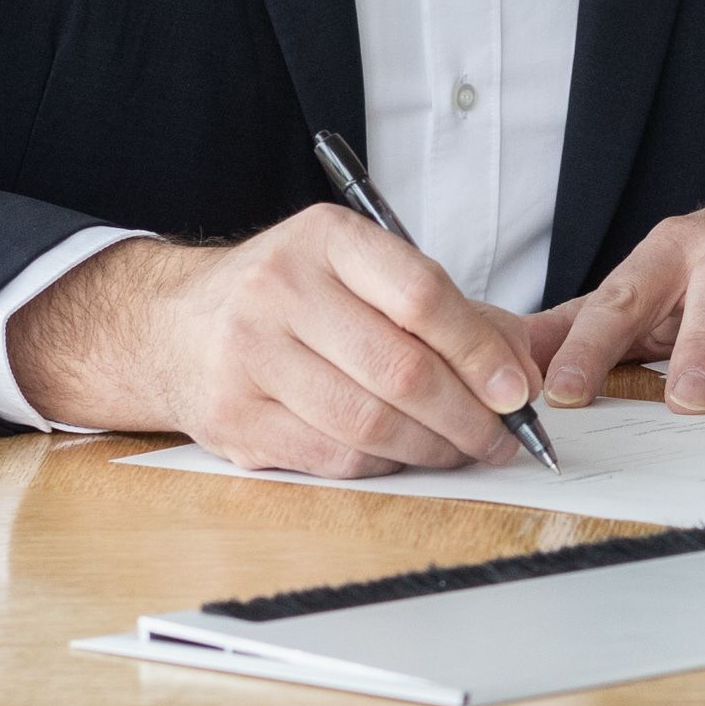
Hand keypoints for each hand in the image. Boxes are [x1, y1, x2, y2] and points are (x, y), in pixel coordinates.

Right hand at [8, 212, 542, 476]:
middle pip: (400, 369)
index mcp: (326, 239)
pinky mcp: (233, 419)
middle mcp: (280, 289)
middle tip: (501, 437)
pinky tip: (404, 456)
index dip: (481, 351)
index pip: (421, 294)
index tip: (519, 390)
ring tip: (462, 451)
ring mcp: (247, 356)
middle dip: (468, 416)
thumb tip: (529, 369)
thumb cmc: (293, 298)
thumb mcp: (361, 272)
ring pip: (369, 423)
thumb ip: (448, 310)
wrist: (175, 325)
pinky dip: (384, 466)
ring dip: (432, 449)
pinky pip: (333, 458)